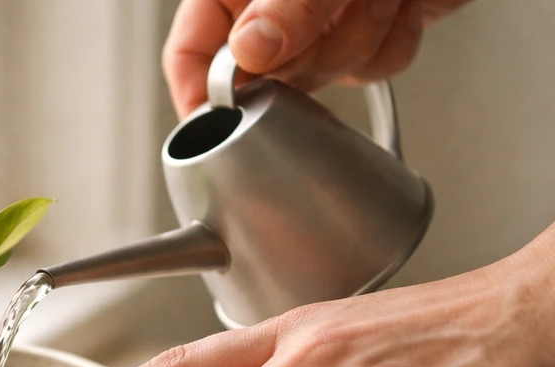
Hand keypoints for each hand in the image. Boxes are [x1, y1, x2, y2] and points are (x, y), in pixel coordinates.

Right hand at [164, 0, 469, 118]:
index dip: (201, 93)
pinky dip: (393, 45)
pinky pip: (368, 72)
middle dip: (308, 57)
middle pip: (260, 75)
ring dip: (360, 43)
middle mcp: (272, 6)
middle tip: (329, 20)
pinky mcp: (366, 33)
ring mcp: (319, 22)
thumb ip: (289, 5)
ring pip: (320, 78)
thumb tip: (249, 51)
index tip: (221, 125)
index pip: (192, 50)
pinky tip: (403, 4)